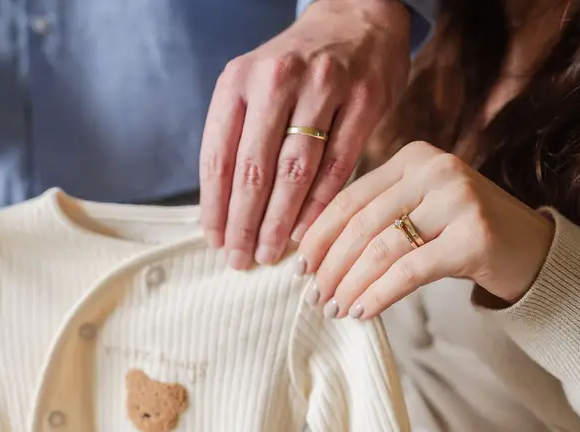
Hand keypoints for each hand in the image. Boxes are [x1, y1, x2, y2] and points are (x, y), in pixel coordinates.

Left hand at [199, 0, 410, 268]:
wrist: (357, 16)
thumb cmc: (297, 67)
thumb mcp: (254, 84)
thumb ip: (239, 136)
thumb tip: (223, 210)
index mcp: (238, 81)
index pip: (218, 156)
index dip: (215, 206)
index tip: (215, 241)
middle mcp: (276, 80)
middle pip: (254, 169)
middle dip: (245, 223)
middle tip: (240, 260)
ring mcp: (324, 87)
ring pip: (295, 170)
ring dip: (279, 221)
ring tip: (269, 252)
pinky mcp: (364, 99)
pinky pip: (338, 164)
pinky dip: (320, 203)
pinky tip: (305, 230)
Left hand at [296, 141, 555, 318]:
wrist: (533, 252)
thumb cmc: (461, 235)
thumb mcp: (417, 212)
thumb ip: (375, 218)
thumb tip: (311, 254)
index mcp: (414, 157)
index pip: (350, 197)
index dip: (318, 235)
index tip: (298, 266)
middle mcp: (437, 169)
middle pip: (362, 224)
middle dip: (331, 266)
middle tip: (314, 297)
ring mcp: (460, 199)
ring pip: (382, 249)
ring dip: (350, 285)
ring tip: (334, 309)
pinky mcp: (476, 236)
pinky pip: (409, 271)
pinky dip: (378, 295)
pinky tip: (361, 312)